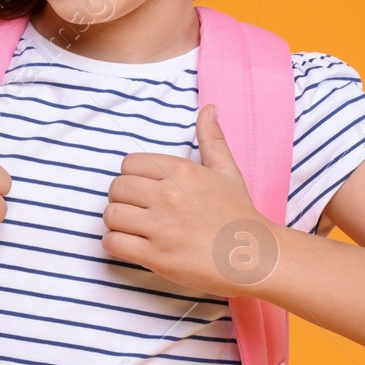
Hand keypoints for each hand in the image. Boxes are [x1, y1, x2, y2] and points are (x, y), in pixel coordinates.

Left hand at [103, 103, 279, 297]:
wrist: (253, 256)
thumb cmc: (238, 214)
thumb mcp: (227, 170)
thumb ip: (212, 139)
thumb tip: (209, 108)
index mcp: (181, 171)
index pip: (129, 164)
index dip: (132, 177)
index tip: (144, 190)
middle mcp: (167, 195)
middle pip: (116, 189)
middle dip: (122, 199)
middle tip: (137, 210)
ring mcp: (160, 226)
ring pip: (111, 215)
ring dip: (117, 223)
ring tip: (133, 229)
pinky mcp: (156, 256)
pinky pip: (114, 243)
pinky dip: (115, 245)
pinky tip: (131, 246)